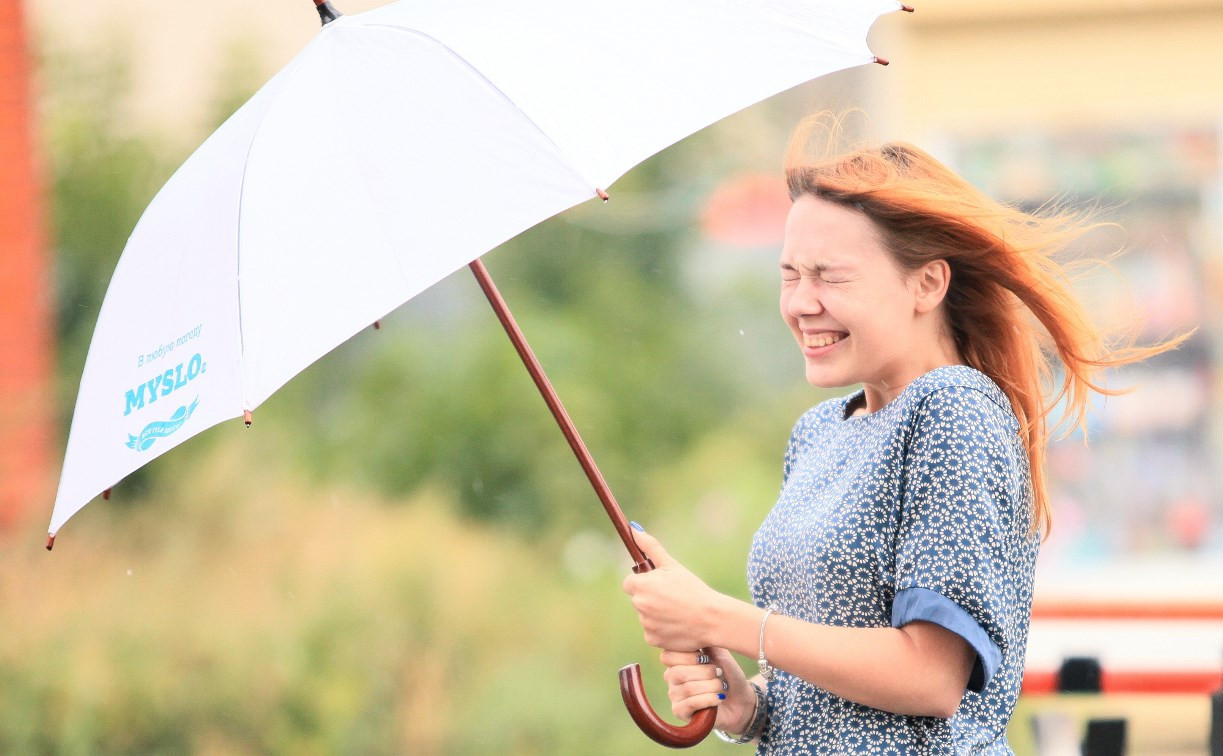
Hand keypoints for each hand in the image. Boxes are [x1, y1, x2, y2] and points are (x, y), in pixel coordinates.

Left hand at [621, 527, 721, 649]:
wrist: (711, 618)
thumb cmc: (692, 589)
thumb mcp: (672, 565)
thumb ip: (650, 547)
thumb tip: (634, 529)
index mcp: (641, 585)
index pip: (630, 583)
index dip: (643, 583)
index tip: (658, 585)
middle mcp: (639, 605)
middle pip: (638, 599)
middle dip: (651, 598)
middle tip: (673, 598)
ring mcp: (645, 624)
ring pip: (646, 616)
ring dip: (657, 614)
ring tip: (678, 611)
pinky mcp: (652, 640)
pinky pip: (652, 632)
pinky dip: (662, 629)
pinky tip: (677, 624)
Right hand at [661, 647, 755, 731]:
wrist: (740, 701)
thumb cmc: (728, 675)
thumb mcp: (722, 655)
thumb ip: (707, 644)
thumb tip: (695, 634)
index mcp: (677, 660)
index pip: (667, 656)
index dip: (687, 656)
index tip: (705, 657)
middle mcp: (671, 677)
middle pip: (678, 672)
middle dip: (705, 672)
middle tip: (718, 673)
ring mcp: (674, 695)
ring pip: (687, 688)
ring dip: (711, 687)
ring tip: (721, 686)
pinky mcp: (680, 711)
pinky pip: (690, 704)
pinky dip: (709, 699)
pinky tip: (719, 698)